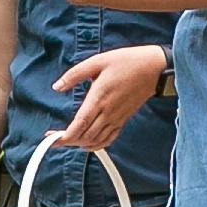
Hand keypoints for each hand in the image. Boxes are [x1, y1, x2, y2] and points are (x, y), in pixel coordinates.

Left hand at [51, 46, 167, 150]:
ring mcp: (117, 118)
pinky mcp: (123, 119)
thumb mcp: (97, 61)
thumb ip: (75, 75)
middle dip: (68, 141)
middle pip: (85, 137)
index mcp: (99, 98)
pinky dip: (97, 145)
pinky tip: (88, 144)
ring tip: (68, 140)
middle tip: (54, 139)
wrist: (154, 68)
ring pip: (96, 140)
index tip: (52, 139)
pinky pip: (109, 138)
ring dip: (80, 144)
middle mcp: (108, 112)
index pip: (79, 125)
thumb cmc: (127, 62)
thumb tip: (57, 86)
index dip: (64, 136)